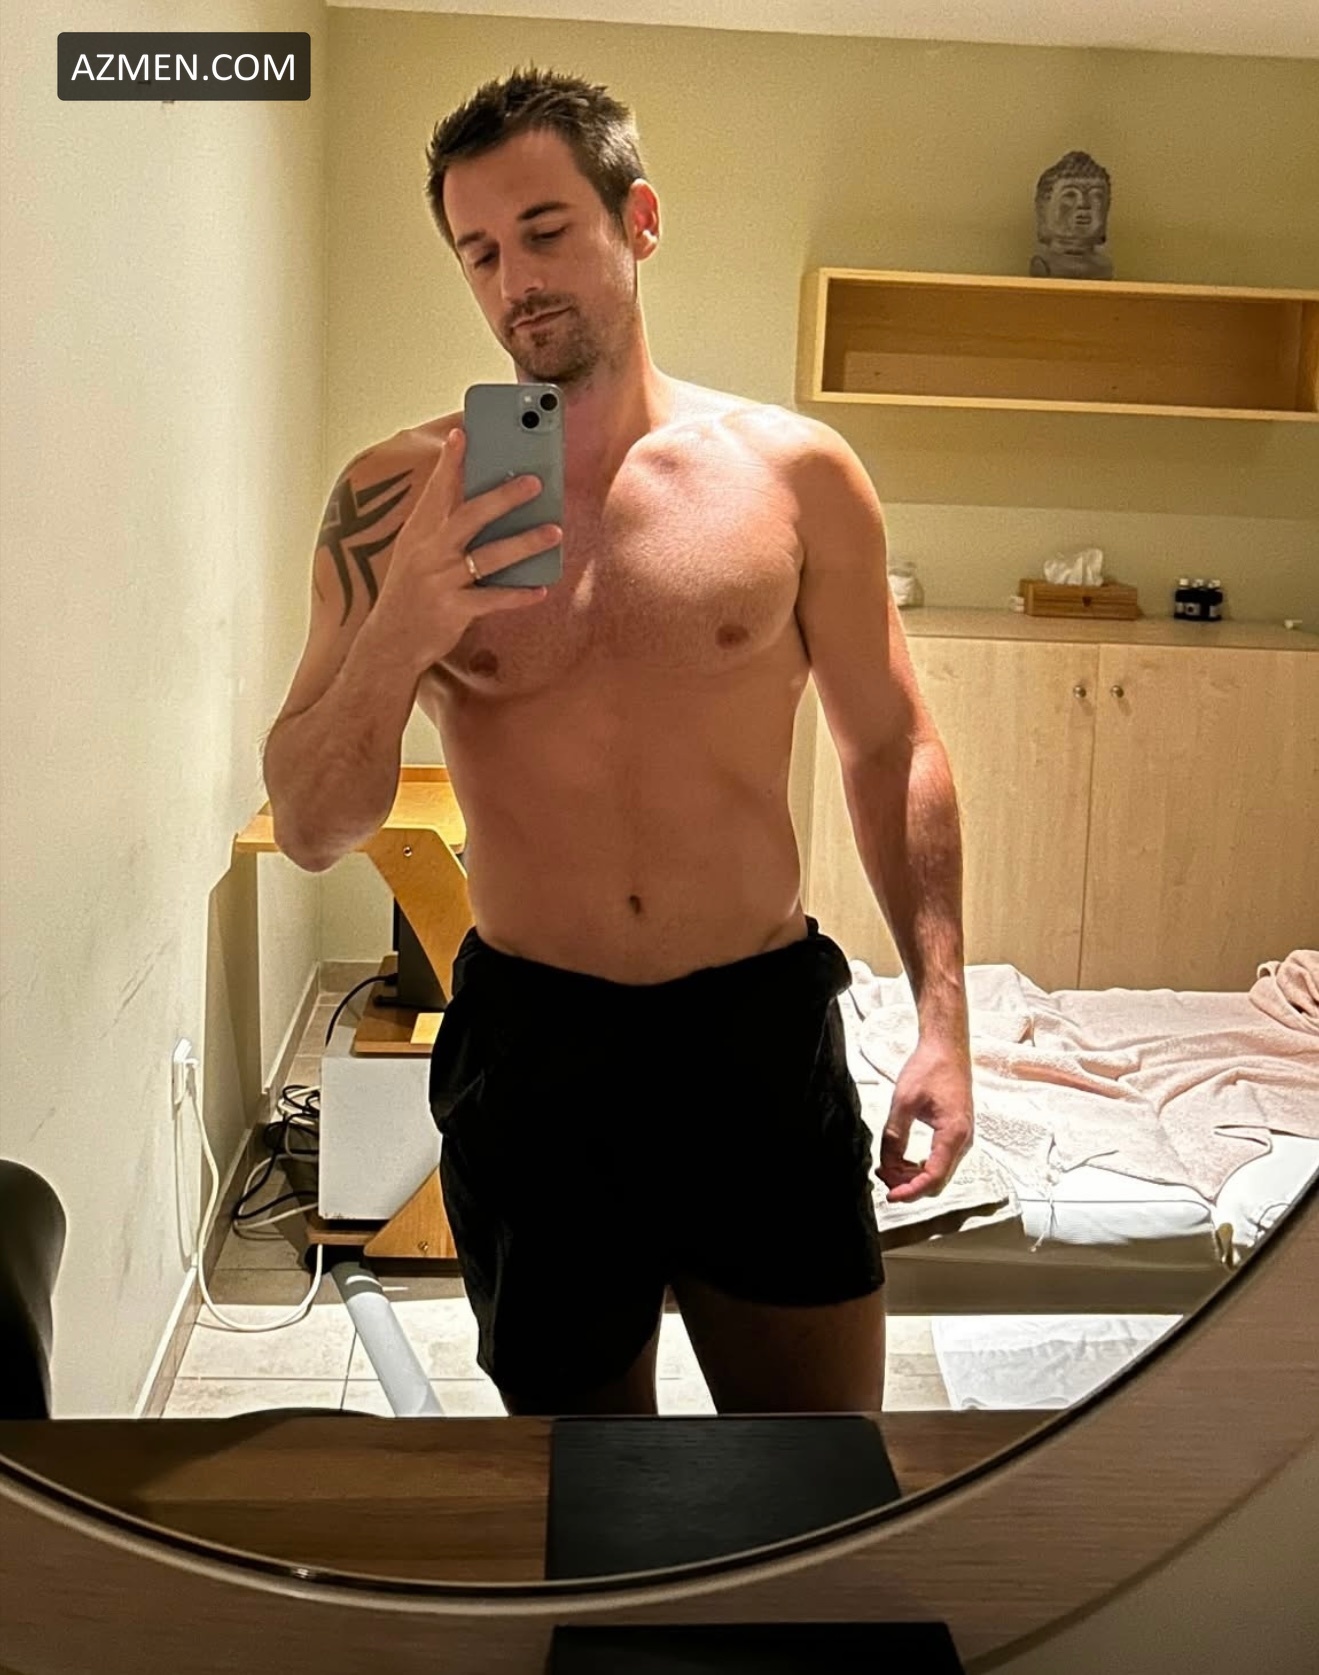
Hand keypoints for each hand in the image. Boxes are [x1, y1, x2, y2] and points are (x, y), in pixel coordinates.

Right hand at [373, 425, 558, 671]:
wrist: (389, 641)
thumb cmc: (411, 592)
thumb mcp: (417, 554)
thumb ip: (444, 530)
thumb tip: (487, 507)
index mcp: (419, 533)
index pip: (436, 491)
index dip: (450, 463)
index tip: (463, 434)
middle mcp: (429, 552)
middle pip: (470, 517)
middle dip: (503, 497)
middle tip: (534, 483)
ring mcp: (441, 581)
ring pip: (489, 557)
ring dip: (525, 543)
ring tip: (554, 531)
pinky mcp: (453, 610)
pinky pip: (493, 599)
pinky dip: (518, 594)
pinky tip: (540, 589)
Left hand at [876, 1035, 973, 1201]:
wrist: (947, 1049)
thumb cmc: (930, 1068)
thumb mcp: (904, 1102)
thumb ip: (894, 1136)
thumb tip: (887, 1164)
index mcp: (953, 1134)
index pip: (933, 1177)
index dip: (910, 1191)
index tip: (890, 1196)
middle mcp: (963, 1141)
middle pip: (937, 1180)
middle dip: (909, 1185)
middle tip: (883, 1177)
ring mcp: (962, 1138)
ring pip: (938, 1173)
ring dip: (913, 1177)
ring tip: (887, 1168)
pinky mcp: (956, 1134)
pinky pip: (940, 1161)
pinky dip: (920, 1166)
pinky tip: (902, 1161)